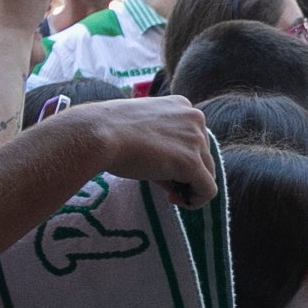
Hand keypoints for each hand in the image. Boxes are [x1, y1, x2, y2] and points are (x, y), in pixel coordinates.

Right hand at [93, 96, 215, 205]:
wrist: (99, 134)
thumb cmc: (110, 131)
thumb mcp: (142, 129)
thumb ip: (162, 143)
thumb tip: (174, 174)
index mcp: (182, 106)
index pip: (193, 139)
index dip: (180, 158)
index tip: (161, 168)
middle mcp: (195, 118)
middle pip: (203, 156)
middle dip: (185, 174)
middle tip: (163, 185)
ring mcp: (196, 139)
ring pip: (208, 173)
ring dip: (190, 187)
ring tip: (168, 194)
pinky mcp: (192, 162)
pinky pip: (208, 190)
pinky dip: (196, 201)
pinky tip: (175, 201)